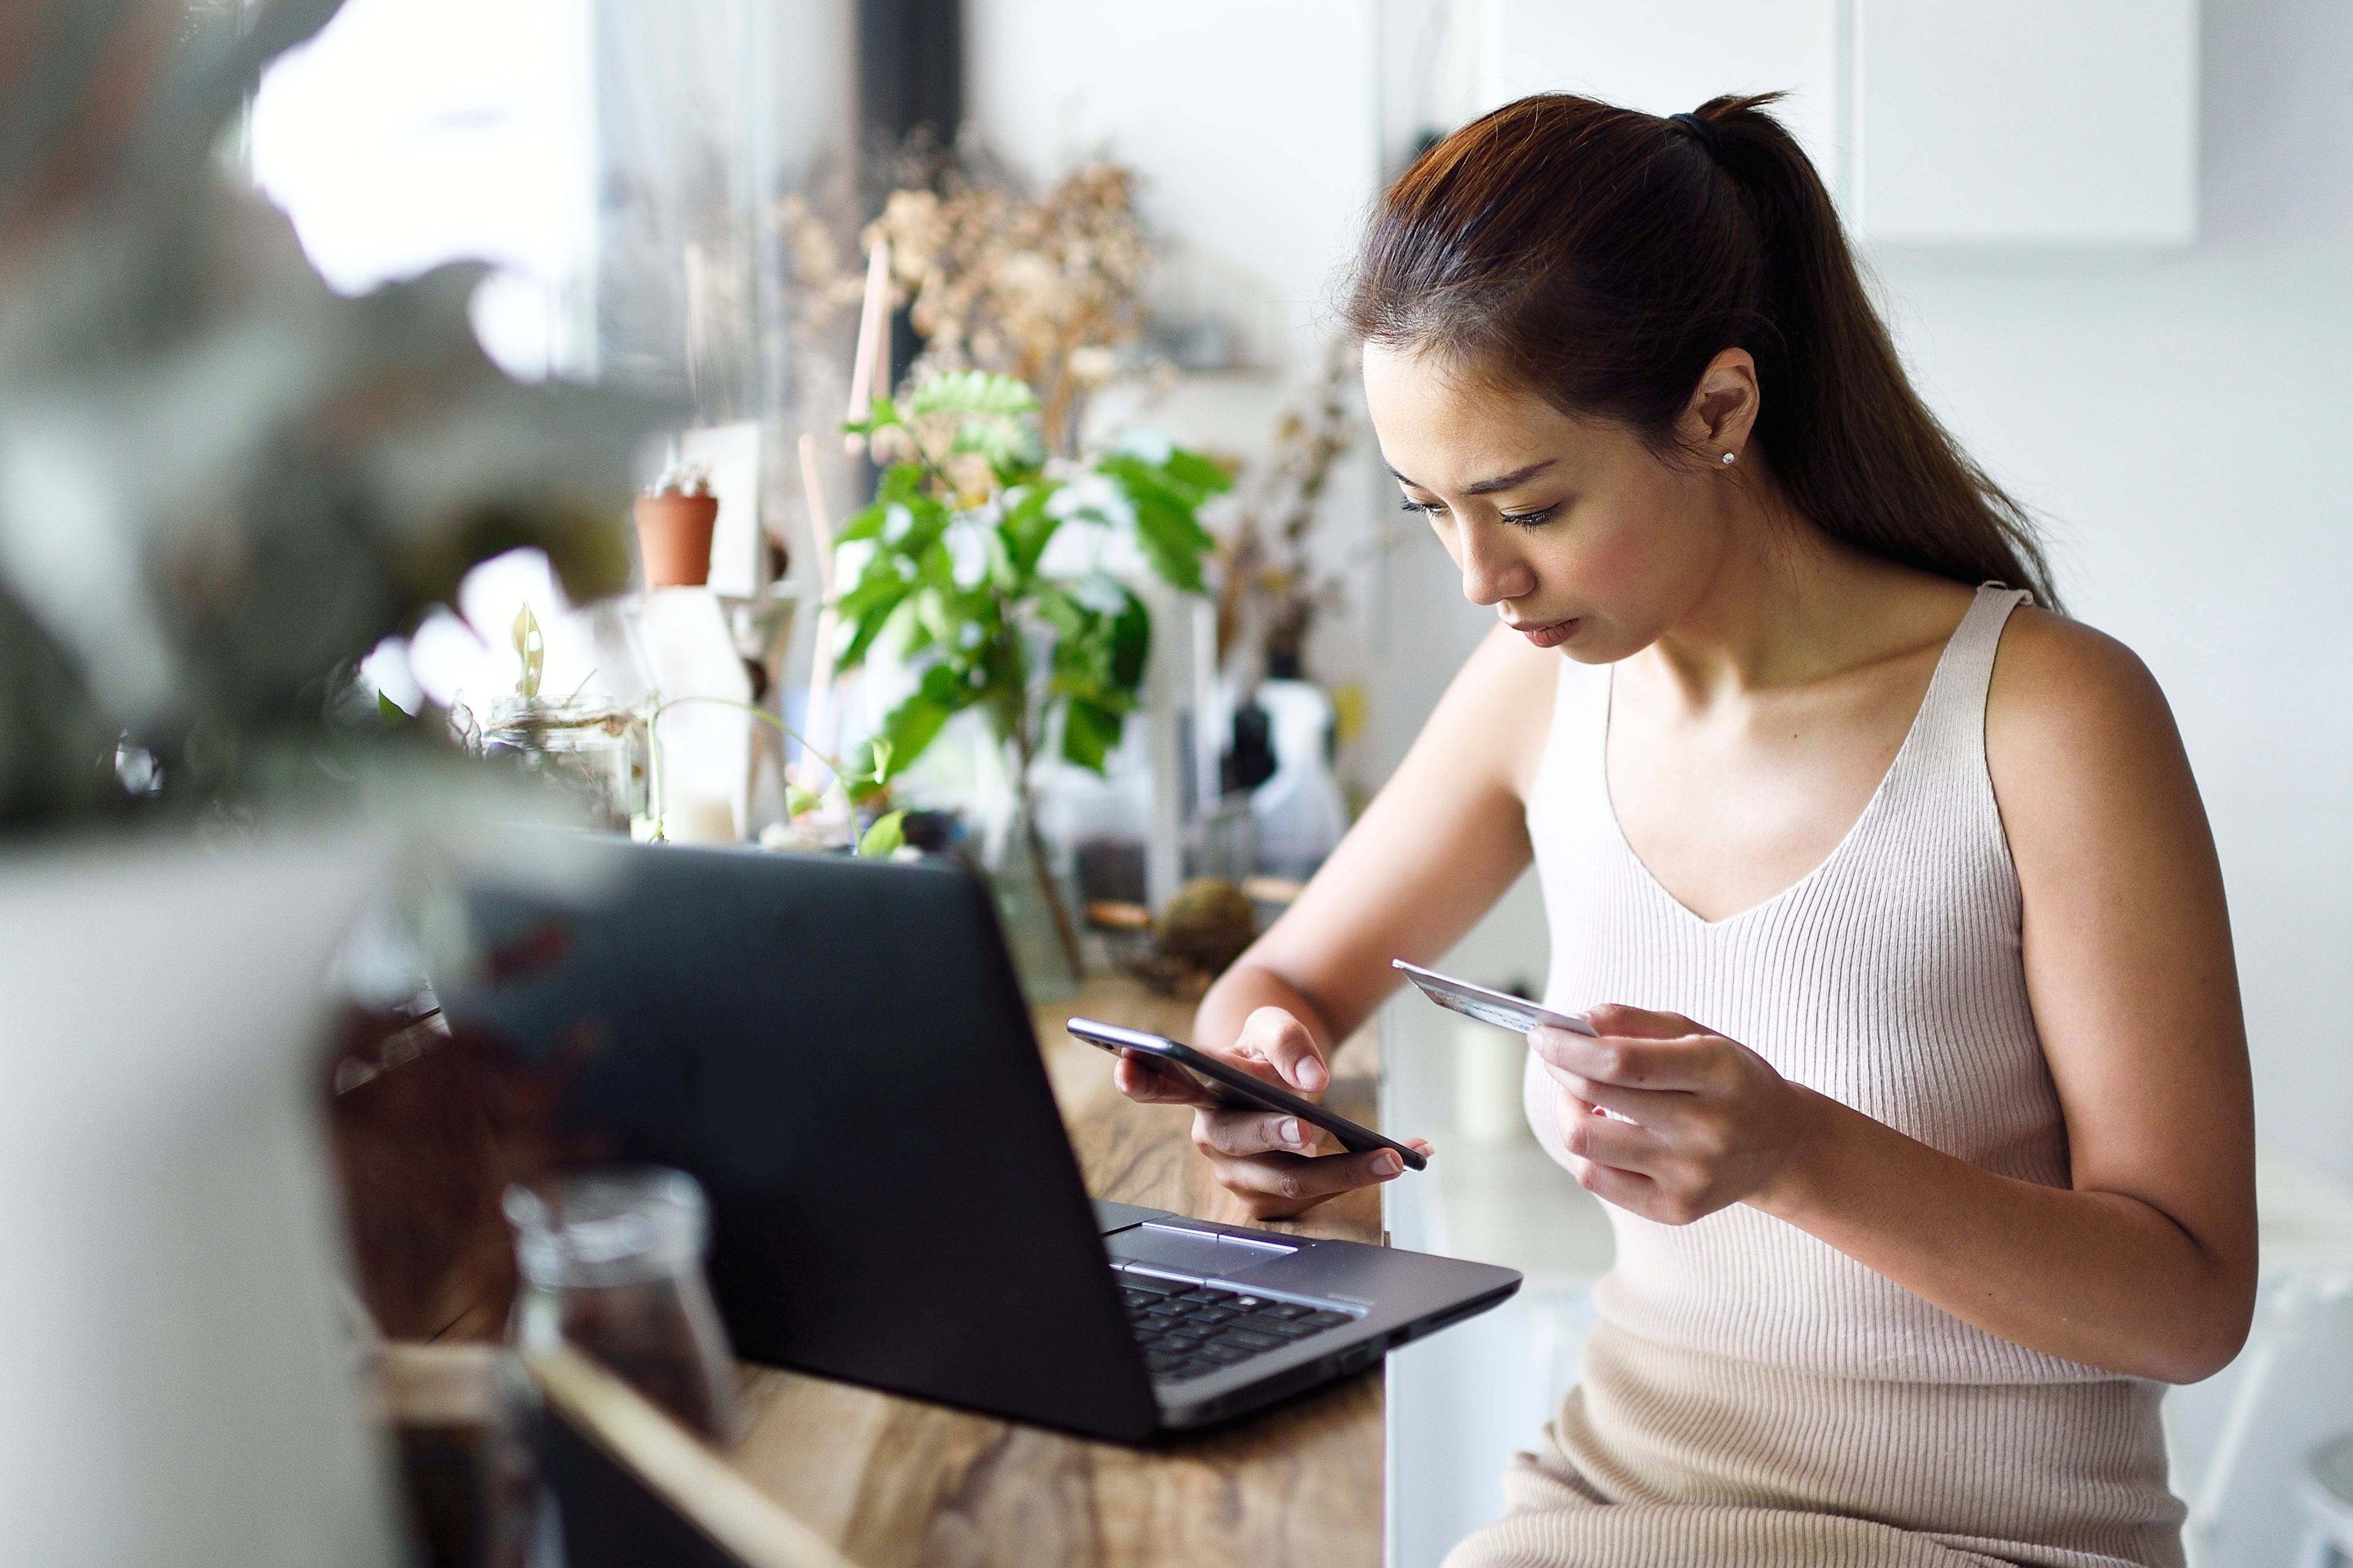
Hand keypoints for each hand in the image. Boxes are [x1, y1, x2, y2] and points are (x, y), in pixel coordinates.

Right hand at [1112, 1005, 1430, 1219]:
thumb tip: (1312, 1079)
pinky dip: (1362, 1175)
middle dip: (1277, 1134)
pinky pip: (1318, 1195)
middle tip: (1311, 1126)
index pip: (1159, 1081)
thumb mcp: (1273, 1024)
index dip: (1140, 1075)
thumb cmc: (1265, 1050)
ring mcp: (1238, 1172)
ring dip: (1346, 1168)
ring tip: (1392, 1154)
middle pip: (1241, 1140)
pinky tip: (1403, 1155)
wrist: (1275, 1076)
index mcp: (1198, 1086)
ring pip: (1289, 1178)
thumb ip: (1288, 1039)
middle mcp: (1211, 1134)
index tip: (1126, 1063)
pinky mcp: (1268, 1198)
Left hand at [1530, 1003, 1819, 1225]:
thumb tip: (1574, 1022)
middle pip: (1596, 1097)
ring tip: (1580, 1095)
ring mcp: (1691, 1175)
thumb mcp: (1697, 1035)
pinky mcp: (1675, 1209)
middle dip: (1562, 1068)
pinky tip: (1602, 1131)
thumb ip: (1634, 1022)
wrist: (1781, 1146)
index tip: (1541, 1033)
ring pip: (1586, 1141)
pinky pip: (1596, 1178)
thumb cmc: (1730, 1080)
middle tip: (1557, 1055)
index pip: (1621, 1061)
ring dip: (1567, 1109)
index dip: (1569, 1046)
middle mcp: (1707, 1128)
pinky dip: (1584, 1149)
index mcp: (1718, 1073)